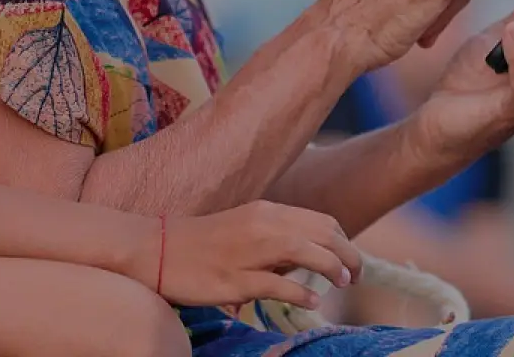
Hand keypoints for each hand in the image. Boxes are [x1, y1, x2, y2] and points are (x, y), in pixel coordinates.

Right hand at [153, 201, 363, 308]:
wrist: (157, 248)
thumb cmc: (202, 243)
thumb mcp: (245, 229)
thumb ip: (277, 239)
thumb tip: (308, 259)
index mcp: (266, 212)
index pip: (322, 222)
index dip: (343, 242)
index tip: (350, 262)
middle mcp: (262, 225)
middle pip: (323, 234)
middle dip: (348, 255)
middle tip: (356, 277)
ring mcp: (249, 252)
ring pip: (307, 252)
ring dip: (333, 268)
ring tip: (343, 283)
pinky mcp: (235, 279)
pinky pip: (278, 285)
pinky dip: (301, 293)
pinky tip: (312, 301)